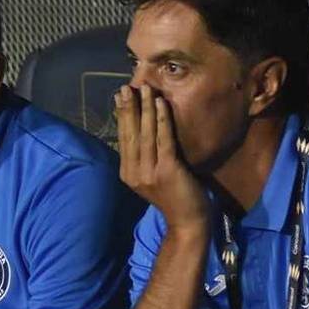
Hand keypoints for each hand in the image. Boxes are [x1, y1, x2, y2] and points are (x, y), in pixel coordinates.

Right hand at [116, 85, 208, 231]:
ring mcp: (149, 173)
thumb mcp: (152, 178)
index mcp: (128, 173)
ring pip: (145, 134)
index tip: (120, 96)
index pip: (123, 138)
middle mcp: (134, 173)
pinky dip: (161, 120)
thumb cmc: (174, 198)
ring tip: (145, 89)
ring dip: (145, 108)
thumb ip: (145, 159)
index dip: (122, 115)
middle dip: (129, 107)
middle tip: (127, 86)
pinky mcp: (167, 171)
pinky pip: (163, 140)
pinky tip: (161, 104)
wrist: (188, 222)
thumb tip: (142, 131)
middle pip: (130, 133)